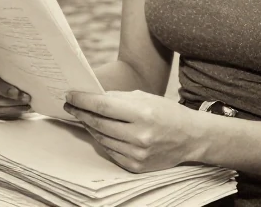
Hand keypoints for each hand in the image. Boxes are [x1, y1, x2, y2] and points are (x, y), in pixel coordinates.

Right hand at [0, 57, 30, 119]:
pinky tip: (22, 108)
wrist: (14, 81)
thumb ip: (12, 60)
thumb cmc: (13, 65)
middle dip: (4, 91)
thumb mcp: (12, 60)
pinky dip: (9, 110)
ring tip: (26, 101)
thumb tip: (24, 64)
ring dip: (10, 102)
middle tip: (18, 92)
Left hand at [64, 90, 201, 173]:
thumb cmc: (167, 113)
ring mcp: (137, 153)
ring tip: (83, 116)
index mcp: (143, 113)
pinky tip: (98, 131)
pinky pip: (110, 151)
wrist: (190, 137)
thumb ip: (118, 98)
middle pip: (99, 123)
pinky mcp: (136, 166)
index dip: (83, 100)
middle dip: (81, 113)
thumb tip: (92, 97)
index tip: (70, 95)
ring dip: (89, 126)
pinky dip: (102, 140)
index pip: (103, 106)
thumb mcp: (145, 97)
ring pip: (102, 138)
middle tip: (70, 105)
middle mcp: (140, 135)